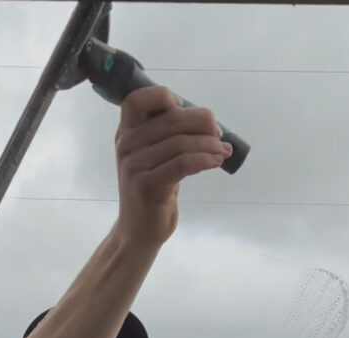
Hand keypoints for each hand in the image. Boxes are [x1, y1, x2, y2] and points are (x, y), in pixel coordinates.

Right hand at [114, 85, 231, 248]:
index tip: (184, 108)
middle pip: (171, 119)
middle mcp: (126, 145)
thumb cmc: (152, 191)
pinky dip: (205, 159)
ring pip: (181, 142)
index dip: (163, 96)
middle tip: (219, 134)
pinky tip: (216, 161)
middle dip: (203, 122)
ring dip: (210, 144)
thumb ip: (168, 134)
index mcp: (125, 133)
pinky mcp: (146, 185)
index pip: (137, 100)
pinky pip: (183, 163)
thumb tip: (206, 118)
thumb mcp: (155, 157)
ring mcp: (133, 165)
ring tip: (223, 151)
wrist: (139, 231)